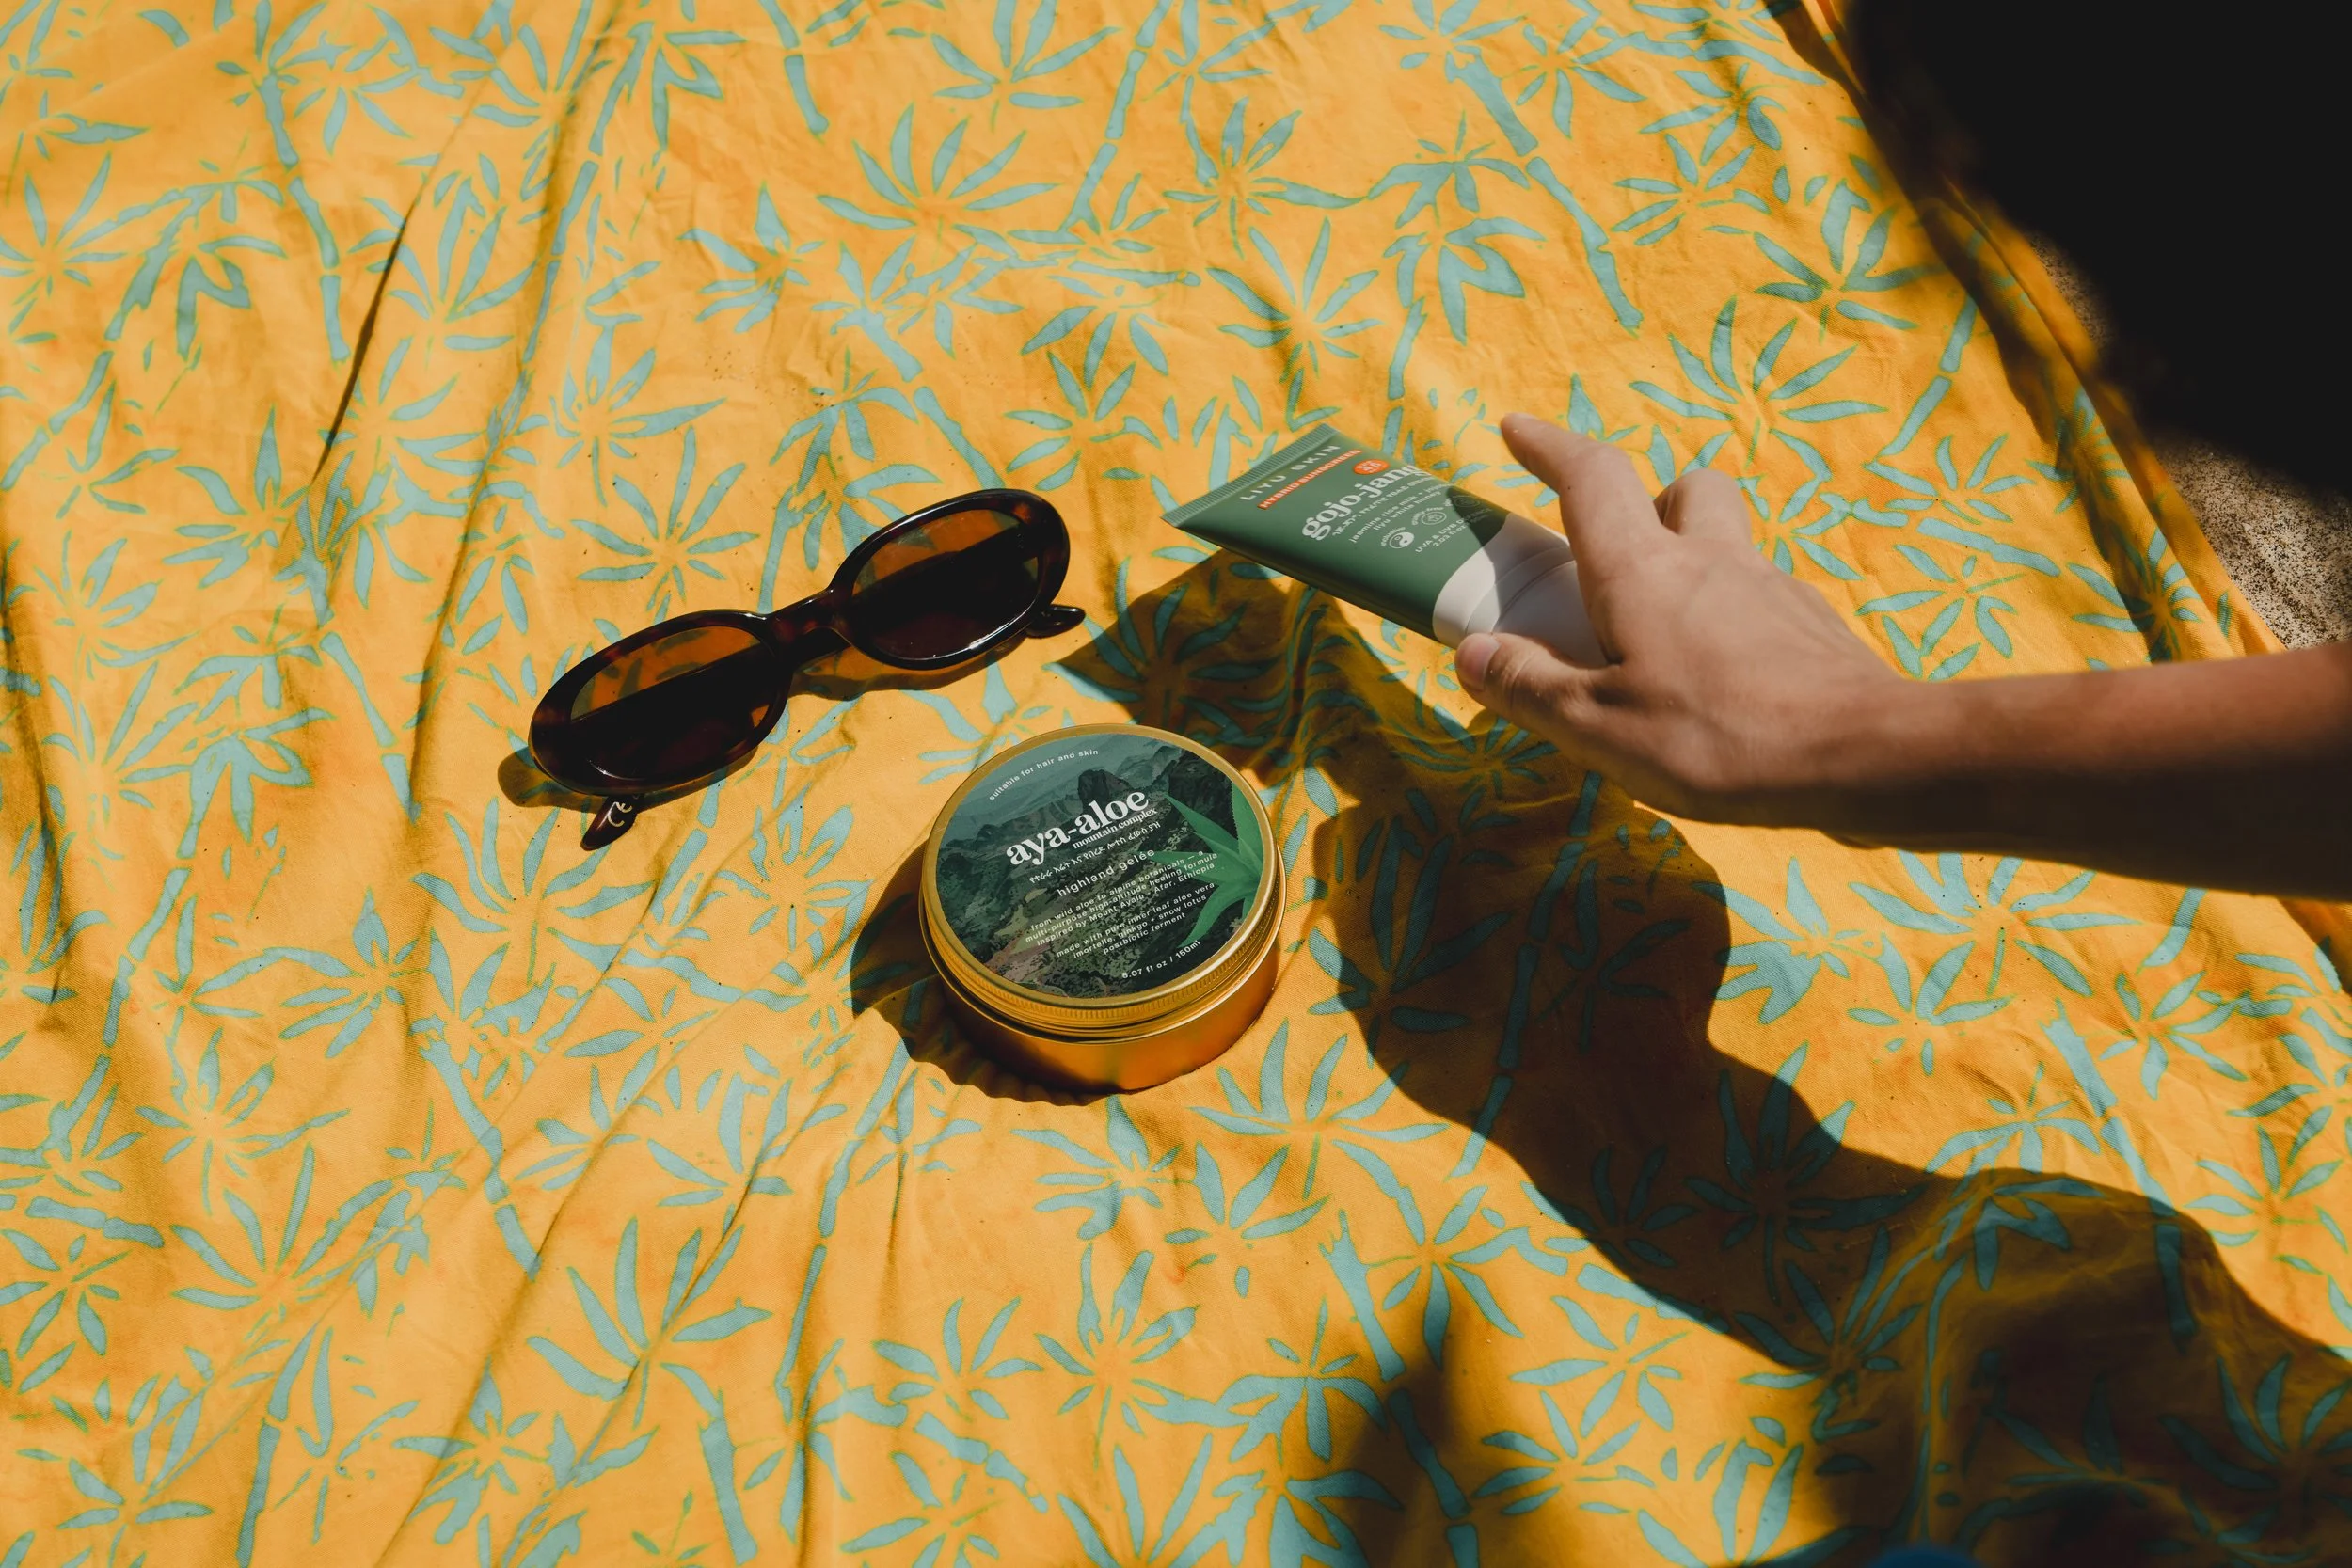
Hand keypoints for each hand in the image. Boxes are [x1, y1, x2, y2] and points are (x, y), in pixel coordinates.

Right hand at [1457, 413, 1905, 826]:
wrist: (1863, 754)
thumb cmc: (1716, 737)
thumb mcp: (1599, 728)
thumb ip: (1532, 687)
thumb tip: (1472, 653)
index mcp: (1643, 570)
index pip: (1590, 478)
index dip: (1549, 447)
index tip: (1516, 430)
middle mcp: (1710, 559)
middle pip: (1683, 488)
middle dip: (1647, 502)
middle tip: (1619, 559)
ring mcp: (1771, 588)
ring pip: (1729, 542)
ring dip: (1694, 562)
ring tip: (1666, 636)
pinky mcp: (1813, 627)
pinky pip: (1762, 601)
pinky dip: (1732, 621)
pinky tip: (1725, 683)